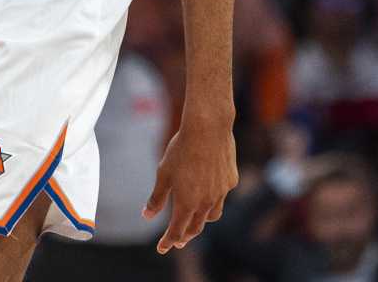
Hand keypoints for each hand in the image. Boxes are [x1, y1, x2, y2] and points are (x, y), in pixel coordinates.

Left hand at [144, 113, 236, 253]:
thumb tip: (146, 216)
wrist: (208, 128)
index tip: (162, 248)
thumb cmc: (181, 150)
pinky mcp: (231, 180)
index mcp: (187, 202)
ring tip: (194, 219)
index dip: (168, 241)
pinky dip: (213, 198)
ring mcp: (221, 192)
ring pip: (212, 214)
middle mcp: (206, 202)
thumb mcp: (163, 173)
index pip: (177, 231)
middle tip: (178, 240)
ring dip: (201, 220)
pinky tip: (208, 189)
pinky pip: (221, 195)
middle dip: (185, 235)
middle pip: (196, 227)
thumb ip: (157, 198)